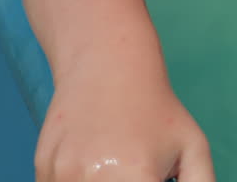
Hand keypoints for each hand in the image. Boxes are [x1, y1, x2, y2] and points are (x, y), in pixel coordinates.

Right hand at [34, 71, 213, 181]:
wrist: (107, 66)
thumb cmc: (157, 111)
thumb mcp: (193, 149)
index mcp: (136, 176)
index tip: (152, 177)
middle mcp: (93, 179)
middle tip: (135, 165)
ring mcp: (62, 174)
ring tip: (117, 161)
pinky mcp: (43, 169)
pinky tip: (94, 161)